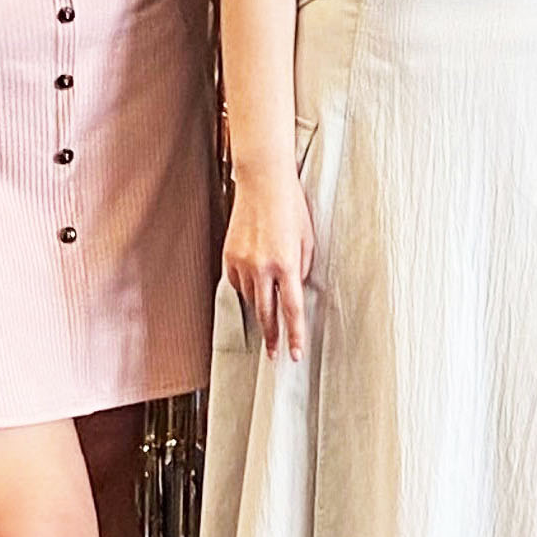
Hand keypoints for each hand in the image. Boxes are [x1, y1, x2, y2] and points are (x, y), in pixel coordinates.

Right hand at [222, 170, 313, 361]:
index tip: (294, 353)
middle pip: (266, 313)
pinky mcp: (228, 256)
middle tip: (274, 353)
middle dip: (271, 336)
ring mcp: (242, 262)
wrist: (263, 183)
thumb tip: (293, 288)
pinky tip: (253, 283)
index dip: (294, 335)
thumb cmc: (291, 207)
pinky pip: (237, 282)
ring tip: (267, 312)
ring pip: (250, 298)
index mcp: (287, 264)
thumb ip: (302, 268)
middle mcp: (262, 267)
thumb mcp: (307, 239)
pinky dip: (246, 286)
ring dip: (259, 306)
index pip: (291, 309)